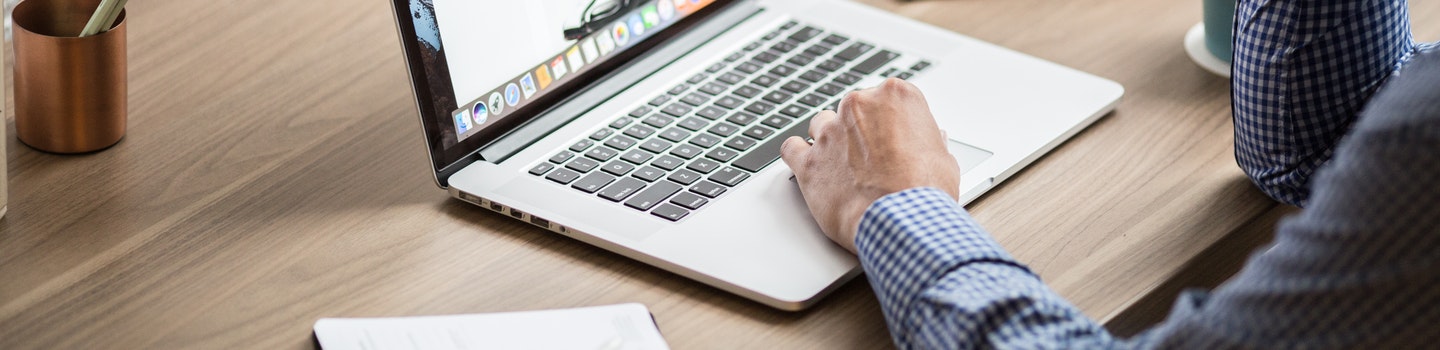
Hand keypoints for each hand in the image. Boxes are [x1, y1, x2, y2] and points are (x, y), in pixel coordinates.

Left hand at [780, 78, 960, 252]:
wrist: (901, 221)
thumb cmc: (925, 191)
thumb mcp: (944, 159)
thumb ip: (930, 141)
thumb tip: (931, 139)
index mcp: (896, 96)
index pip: (888, 98)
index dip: (891, 122)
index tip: (895, 138)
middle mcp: (859, 105)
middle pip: (853, 109)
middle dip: (861, 130)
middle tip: (874, 158)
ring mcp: (829, 131)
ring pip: (821, 124)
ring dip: (830, 140)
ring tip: (844, 166)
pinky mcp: (809, 161)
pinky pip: (792, 148)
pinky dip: (798, 156)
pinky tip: (810, 166)